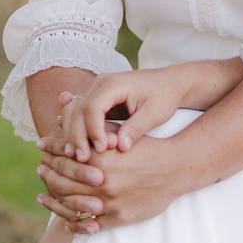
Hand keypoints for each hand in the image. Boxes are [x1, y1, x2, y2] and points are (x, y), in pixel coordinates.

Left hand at [37, 135, 179, 231]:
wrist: (176, 168)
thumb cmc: (147, 147)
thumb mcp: (121, 133)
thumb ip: (94, 128)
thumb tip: (66, 116)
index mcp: (101, 159)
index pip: (65, 155)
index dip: (51, 149)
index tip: (41, 146)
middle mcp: (102, 182)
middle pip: (62, 182)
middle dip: (48, 174)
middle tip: (40, 170)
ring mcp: (109, 203)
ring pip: (70, 206)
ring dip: (53, 201)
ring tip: (43, 196)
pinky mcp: (118, 218)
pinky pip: (88, 225)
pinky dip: (72, 223)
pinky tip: (64, 219)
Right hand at [52, 67, 193, 158]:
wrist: (168, 83)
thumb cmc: (164, 96)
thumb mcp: (156, 112)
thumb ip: (137, 127)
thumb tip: (120, 147)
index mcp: (115, 83)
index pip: (94, 106)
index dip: (94, 129)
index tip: (102, 149)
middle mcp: (101, 83)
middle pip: (78, 109)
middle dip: (78, 136)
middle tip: (82, 159)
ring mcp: (96, 90)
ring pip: (74, 113)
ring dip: (73, 135)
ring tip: (78, 158)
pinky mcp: (96, 100)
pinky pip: (79, 115)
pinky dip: (76, 131)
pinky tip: (74, 149)